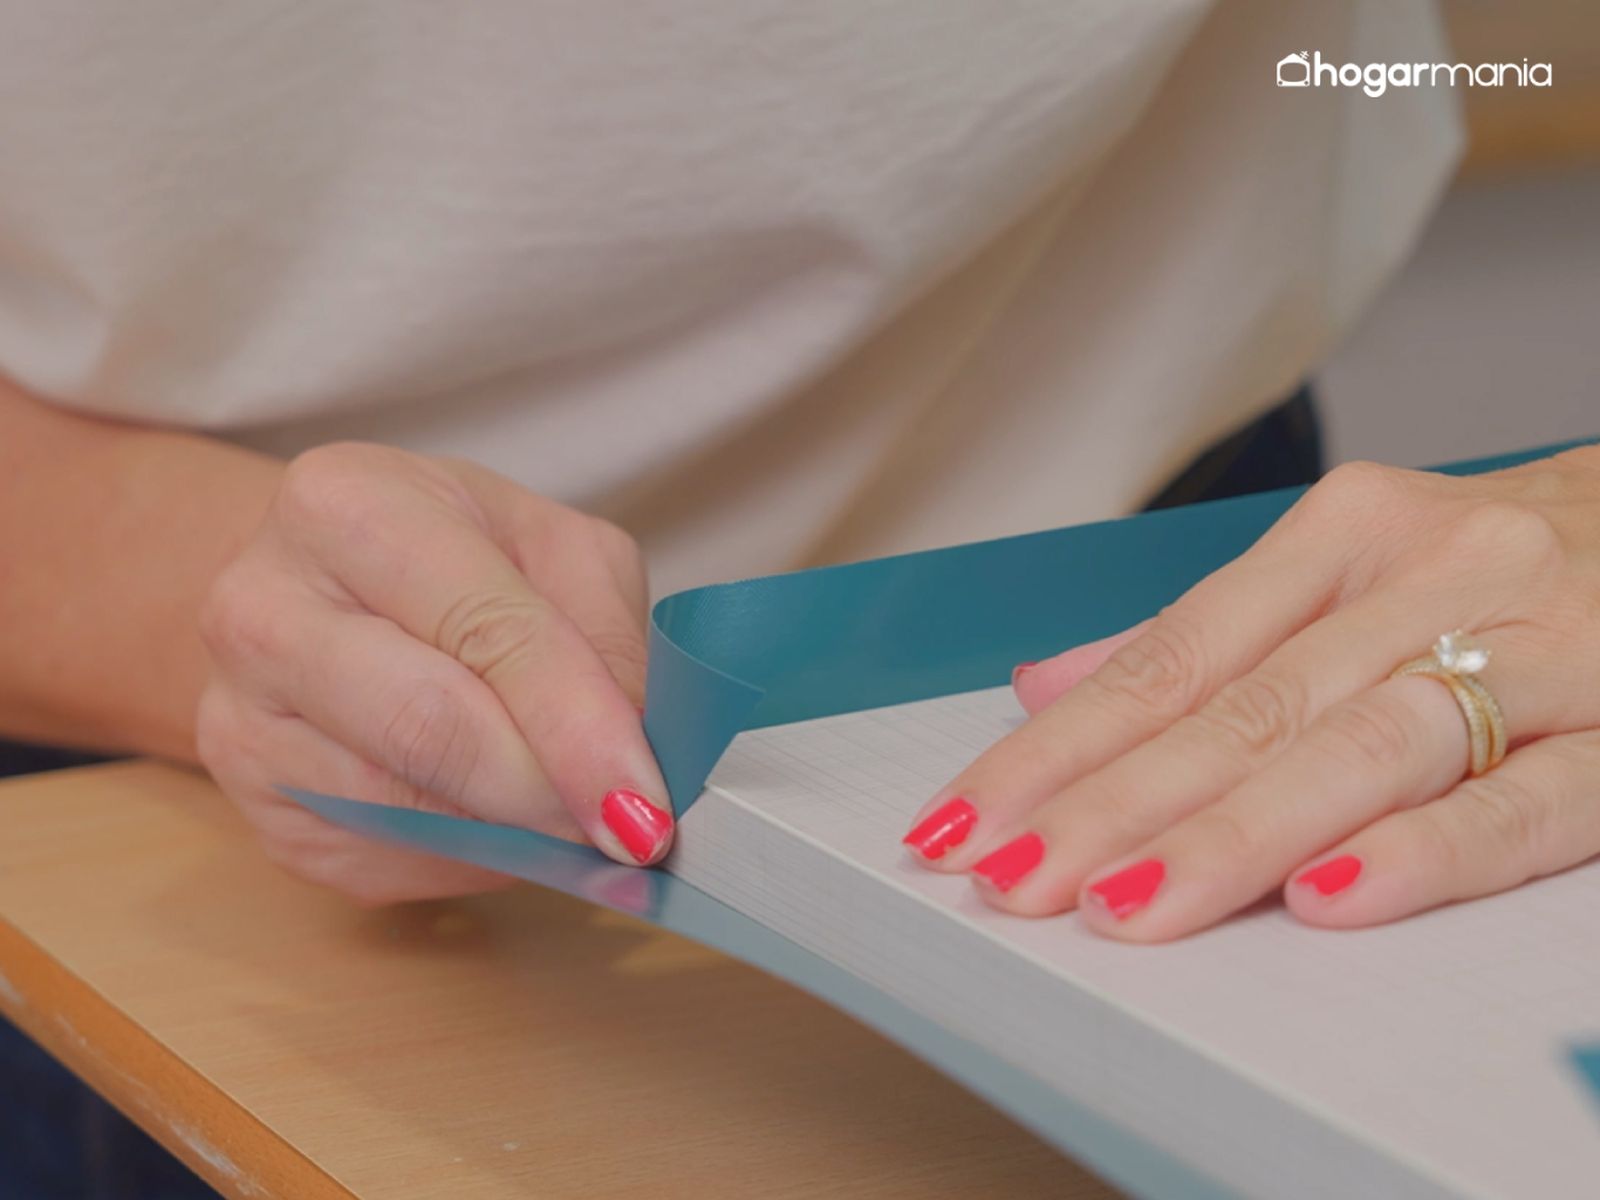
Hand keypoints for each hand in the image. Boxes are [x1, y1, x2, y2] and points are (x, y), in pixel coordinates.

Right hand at [196, 442, 671, 903]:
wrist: (323, 587)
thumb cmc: (454, 557)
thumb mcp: (554, 549)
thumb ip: (602, 637)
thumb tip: (637, 759)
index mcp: (346, 506)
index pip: (486, 629)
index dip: (577, 726)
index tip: (645, 799)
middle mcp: (264, 606)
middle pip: (427, 730)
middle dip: (546, 792)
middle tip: (628, 828)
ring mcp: (237, 716)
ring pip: (400, 812)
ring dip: (511, 833)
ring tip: (572, 817)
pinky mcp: (250, 807)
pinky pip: (376, 862)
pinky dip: (462, 860)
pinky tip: (494, 822)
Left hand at [903, 448, 1599, 940]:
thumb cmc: (1502, 566)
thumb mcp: (1353, 565)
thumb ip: (1208, 635)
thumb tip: (1044, 686)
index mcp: (1344, 534)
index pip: (1169, 657)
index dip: (1057, 745)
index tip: (962, 818)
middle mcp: (1430, 577)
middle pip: (1242, 709)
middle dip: (1111, 804)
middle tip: (1010, 880)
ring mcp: (1538, 651)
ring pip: (1359, 748)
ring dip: (1231, 837)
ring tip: (1124, 907)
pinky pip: (1521, 802)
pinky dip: (1422, 851)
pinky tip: (1328, 903)